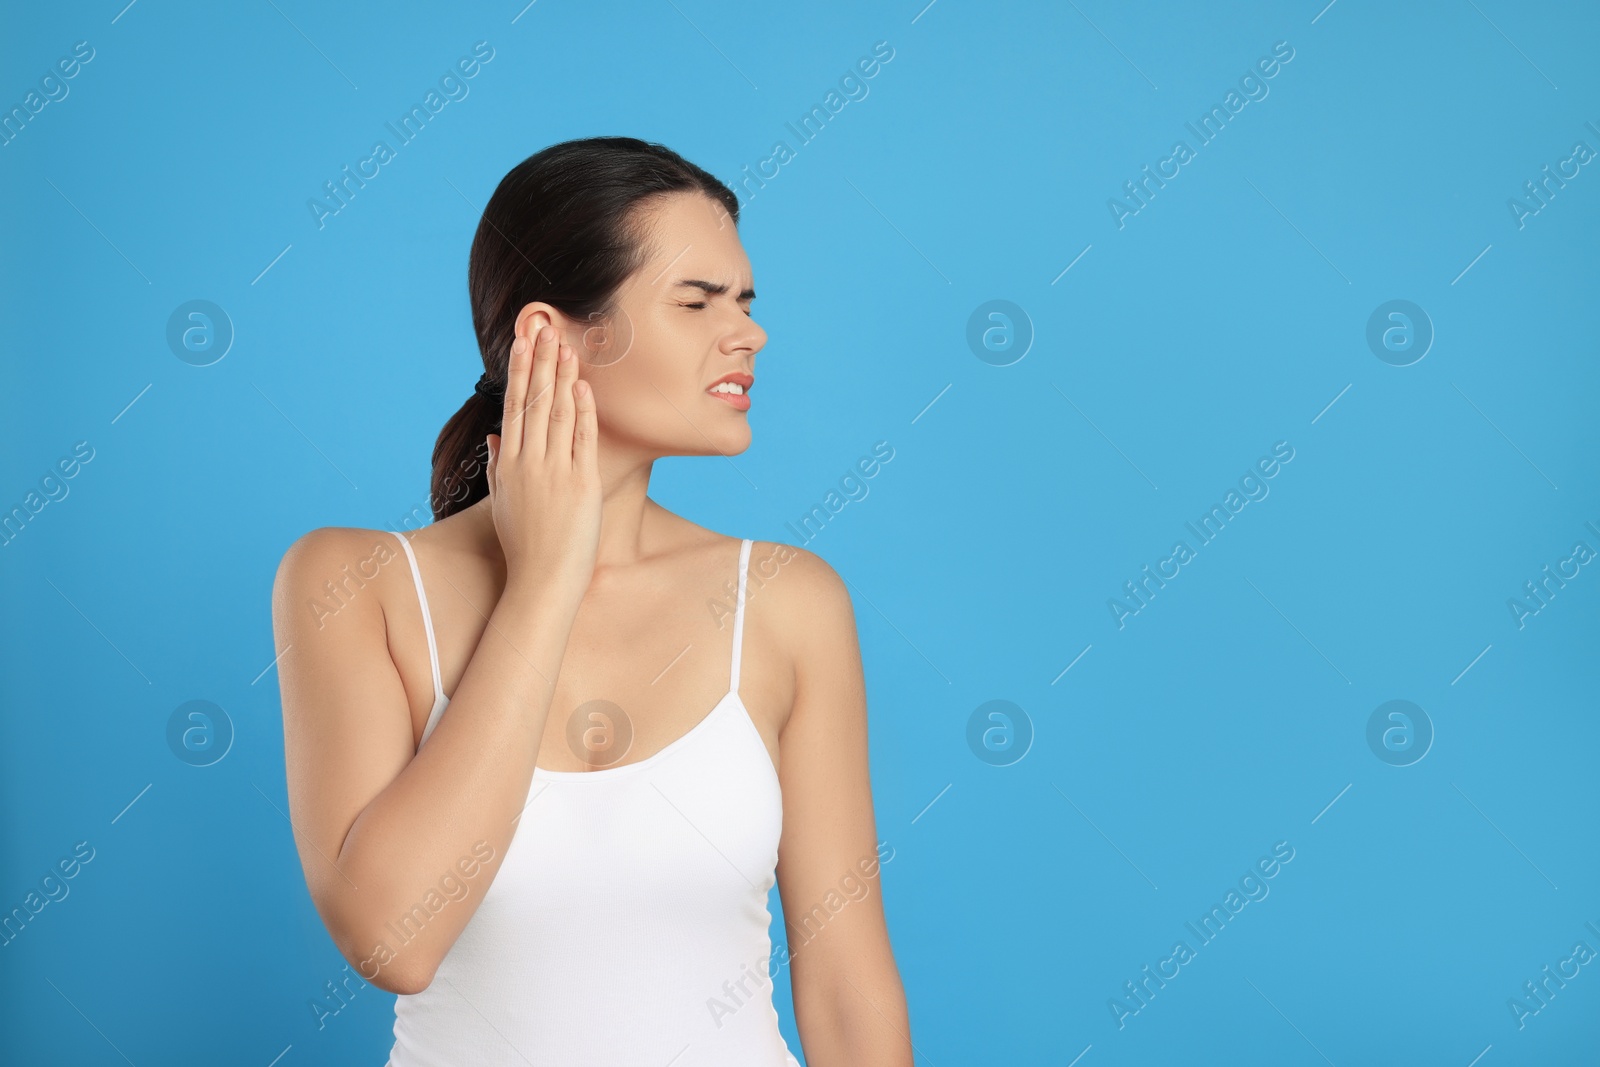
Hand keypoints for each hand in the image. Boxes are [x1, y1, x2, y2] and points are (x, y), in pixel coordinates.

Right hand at [484, 322, 600, 600]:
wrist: (543, 580)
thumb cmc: (523, 546)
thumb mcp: (502, 504)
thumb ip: (498, 468)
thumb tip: (493, 439)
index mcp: (508, 465)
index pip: (513, 407)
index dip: (520, 372)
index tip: (522, 343)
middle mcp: (529, 463)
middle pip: (534, 402)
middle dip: (540, 362)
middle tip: (544, 328)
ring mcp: (555, 472)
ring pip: (557, 414)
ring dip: (562, 377)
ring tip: (565, 346)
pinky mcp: (581, 484)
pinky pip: (582, 439)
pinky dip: (583, 411)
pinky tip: (583, 386)